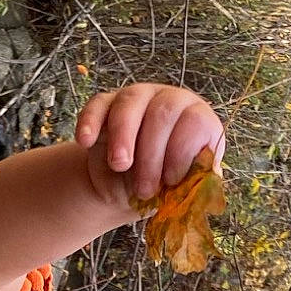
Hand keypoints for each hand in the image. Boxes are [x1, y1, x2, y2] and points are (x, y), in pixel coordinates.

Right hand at [75, 83, 225, 203]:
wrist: (126, 189)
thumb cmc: (161, 187)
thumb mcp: (180, 191)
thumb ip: (194, 184)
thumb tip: (205, 179)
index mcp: (197, 121)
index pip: (197, 122)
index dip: (183, 152)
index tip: (171, 181)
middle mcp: (170, 102)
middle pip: (163, 112)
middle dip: (151, 154)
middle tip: (144, 189)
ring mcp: (138, 99)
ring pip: (131, 103)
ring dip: (123, 137)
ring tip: (119, 165)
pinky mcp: (106, 105)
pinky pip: (97, 105)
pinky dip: (90, 122)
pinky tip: (85, 142)